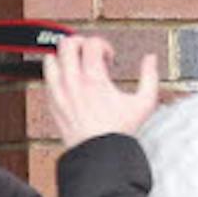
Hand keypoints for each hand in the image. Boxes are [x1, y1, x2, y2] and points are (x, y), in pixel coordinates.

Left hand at [42, 35, 159, 149]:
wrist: (97, 154)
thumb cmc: (118, 132)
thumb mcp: (144, 103)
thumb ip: (150, 76)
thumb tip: (151, 58)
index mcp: (94, 79)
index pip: (91, 42)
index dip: (103, 44)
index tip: (108, 59)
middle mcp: (72, 82)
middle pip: (67, 43)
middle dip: (80, 43)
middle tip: (90, 55)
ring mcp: (58, 92)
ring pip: (50, 58)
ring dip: (63, 57)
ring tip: (77, 66)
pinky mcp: (51, 103)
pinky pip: (46, 78)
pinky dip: (56, 73)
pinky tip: (70, 82)